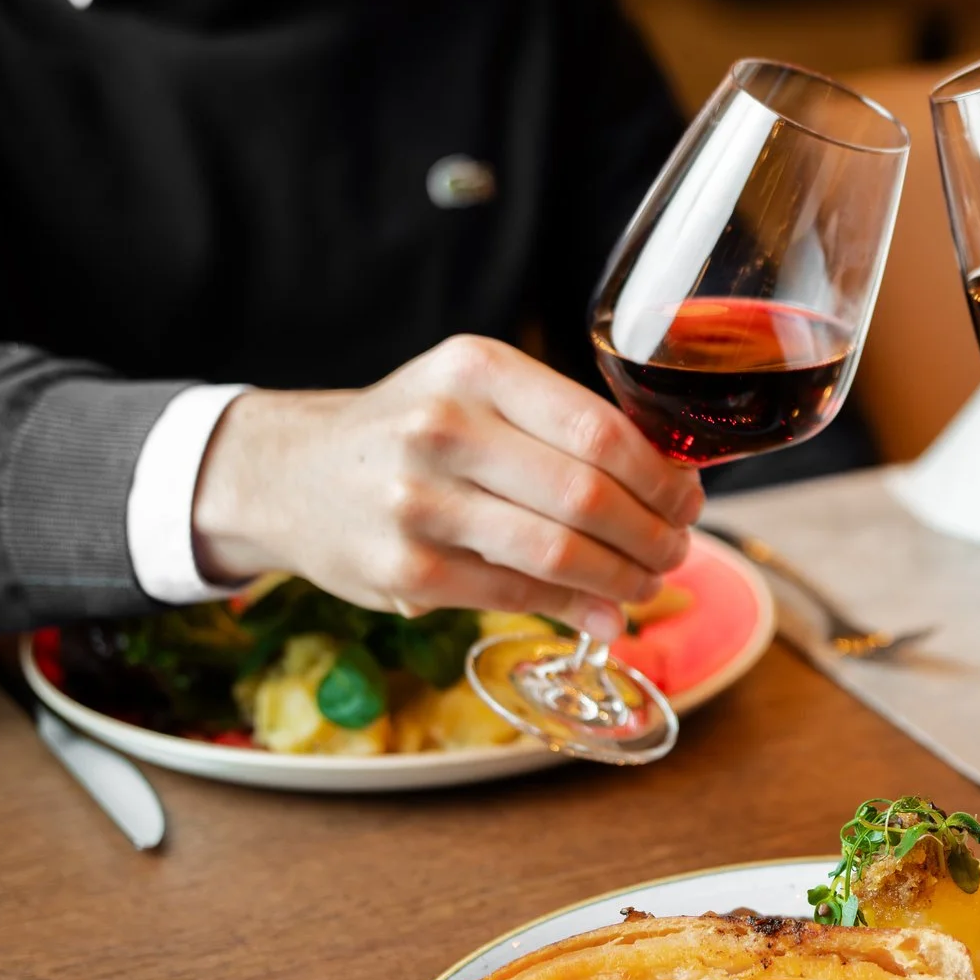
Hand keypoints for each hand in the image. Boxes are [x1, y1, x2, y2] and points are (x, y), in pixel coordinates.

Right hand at [190, 335, 702, 640]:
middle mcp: (444, 426)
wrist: (289, 471)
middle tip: (678, 550)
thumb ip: (562, 429)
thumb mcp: (477, 393)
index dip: (662, 477)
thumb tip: (669, 496)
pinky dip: (572, 606)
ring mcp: (418, 500)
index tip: (690, 500)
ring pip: (557, 550)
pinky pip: (515, 592)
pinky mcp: (403, 568)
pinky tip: (601, 609)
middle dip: (653, 534)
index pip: (601, 430)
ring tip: (649, 583)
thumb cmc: (410, 430)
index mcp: (478, 369)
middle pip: (588, 494)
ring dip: (623, 578)